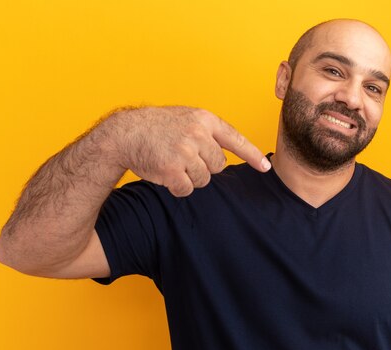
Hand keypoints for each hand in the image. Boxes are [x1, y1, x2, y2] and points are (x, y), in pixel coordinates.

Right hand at [113, 106, 270, 195]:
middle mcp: (198, 134)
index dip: (252, 155)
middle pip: (219, 166)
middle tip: (183, 157)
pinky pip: (187, 189)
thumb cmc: (156, 128)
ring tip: (171, 162)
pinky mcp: (173, 169)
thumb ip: (207, 133)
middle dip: (204, 167)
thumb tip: (224, 159)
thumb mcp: (186, 119)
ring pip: (204, 179)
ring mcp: (185, 151)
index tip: (266, 167)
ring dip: (189, 177)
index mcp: (204, 119)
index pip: (235, 139)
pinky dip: (177, 187)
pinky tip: (165, 173)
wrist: (125, 133)